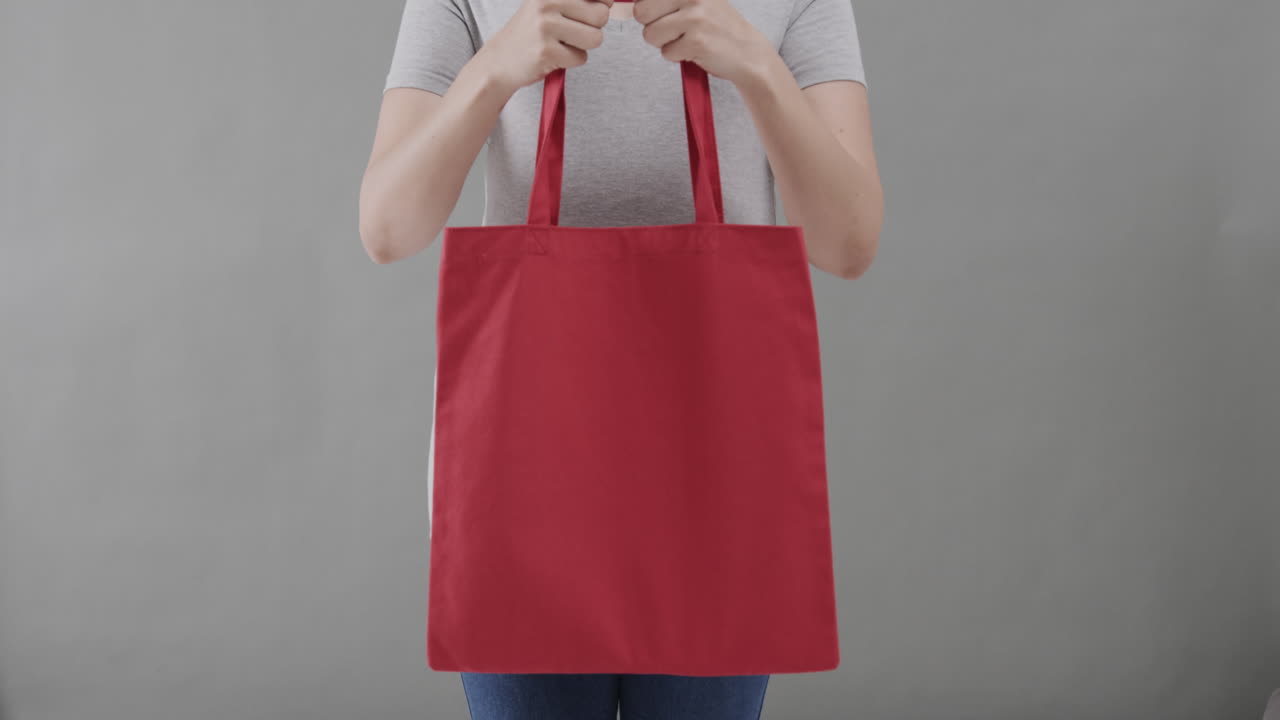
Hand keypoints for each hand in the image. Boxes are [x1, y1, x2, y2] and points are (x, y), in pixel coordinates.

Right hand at [476, 0, 614, 93]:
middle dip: (592, 28)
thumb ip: (577, 2)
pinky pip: (581, 58)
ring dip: (583, 46)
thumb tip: (611, 1)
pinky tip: (554, 57)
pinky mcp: (546, 52)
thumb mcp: (548, 7)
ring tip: (562, 45)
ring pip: (595, 38)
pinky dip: (571, 61)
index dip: (599, 5)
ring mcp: (545, 27)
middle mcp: (547, 3)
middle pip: (601, 15)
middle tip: (571, 33)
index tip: (584, 15)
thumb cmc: (530, 34)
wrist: (499, 61)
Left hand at [633, 0, 774, 84]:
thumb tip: (625, 7)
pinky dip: (677, 56)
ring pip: (650, 34)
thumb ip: (664, 1)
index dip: (646, 8)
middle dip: (652, 26)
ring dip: (664, 43)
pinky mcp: (697, 40)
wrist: (747, 51)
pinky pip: (666, 52)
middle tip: (674, 29)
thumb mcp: (695, 2)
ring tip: (686, 39)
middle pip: (641, 12)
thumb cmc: (715, 27)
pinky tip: (695, 50)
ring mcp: (695, 17)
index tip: (660, 16)